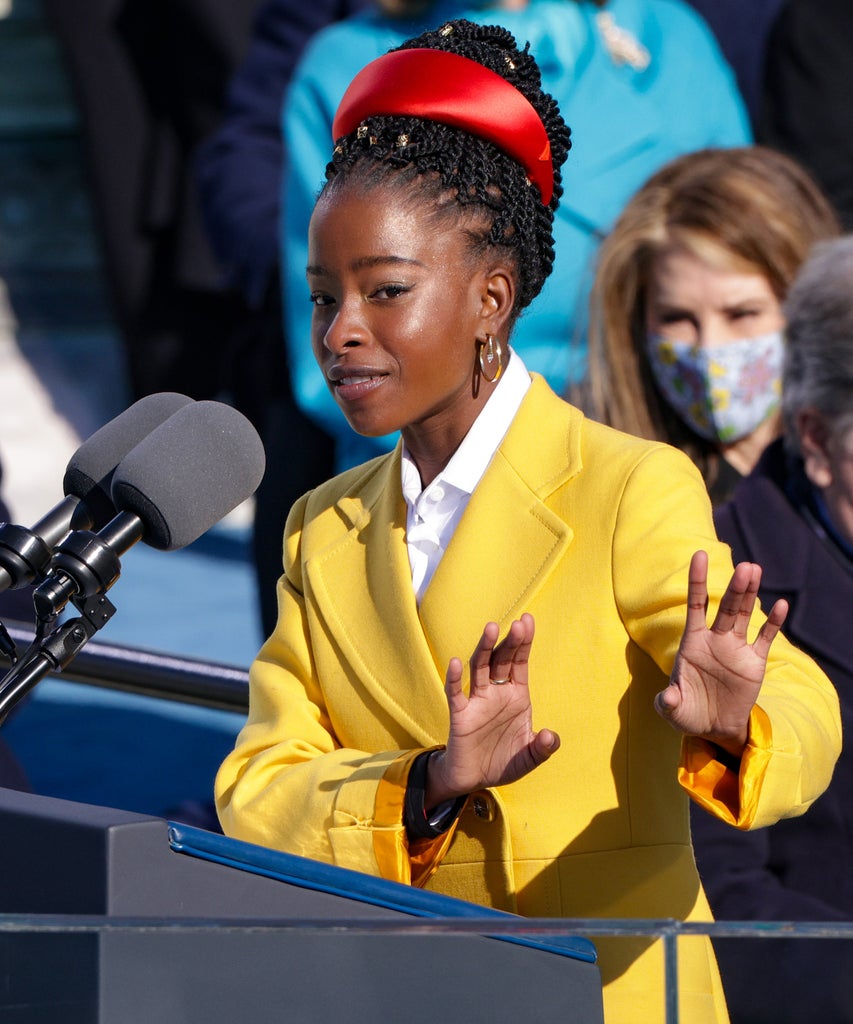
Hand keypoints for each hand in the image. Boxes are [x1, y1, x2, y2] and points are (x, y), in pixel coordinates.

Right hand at [426, 613, 559, 806]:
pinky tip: (456, 663)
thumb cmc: (503, 762)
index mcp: (516, 697)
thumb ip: (543, 748)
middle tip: (518, 624)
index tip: (527, 621)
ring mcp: (477, 701)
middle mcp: (496, 693)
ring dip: (484, 648)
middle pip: (502, 660)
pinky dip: (454, 678)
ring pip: (479, 668)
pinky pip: (455, 693)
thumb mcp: (529, 759)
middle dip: (510, 642)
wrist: (474, 779)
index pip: (520, 663)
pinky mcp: (460, 715)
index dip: (524, 643)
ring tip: (491, 628)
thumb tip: (550, 735)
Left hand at [654, 550, 788, 755]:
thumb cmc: (688, 712)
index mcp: (692, 642)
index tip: (699, 555)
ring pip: (745, 616)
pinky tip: (782, 605)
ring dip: (751, 595)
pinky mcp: (754, 663)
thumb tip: (667, 698)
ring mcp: (736, 649)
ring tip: (755, 571)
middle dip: (735, 588)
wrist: (713, 727)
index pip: (695, 604)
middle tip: (746, 567)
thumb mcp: (673, 710)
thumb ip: (668, 702)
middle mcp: (715, 639)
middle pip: (726, 608)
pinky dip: (774, 624)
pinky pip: (765, 639)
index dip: (697, 581)